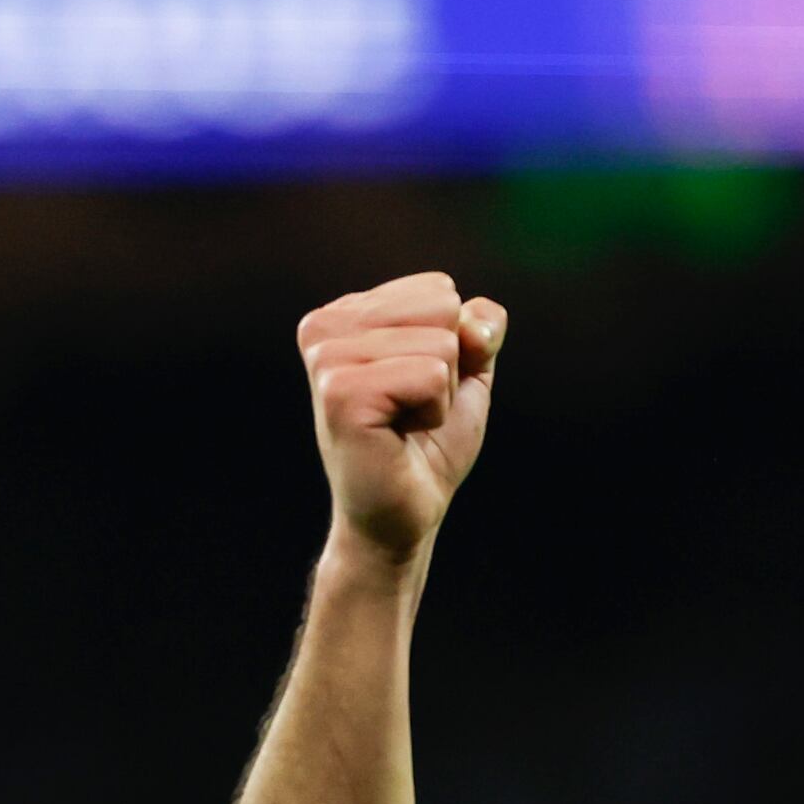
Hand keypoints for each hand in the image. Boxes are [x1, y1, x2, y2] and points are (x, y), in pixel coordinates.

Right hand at [303, 274, 502, 567]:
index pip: (438, 290)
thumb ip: (478, 329)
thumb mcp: (465, 374)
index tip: (414, 389)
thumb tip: (475, 321)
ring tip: (404, 424)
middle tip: (411, 411)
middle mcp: (325, 327)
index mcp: (345, 313)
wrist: (404, 513)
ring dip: (439, 395)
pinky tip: (399, 435)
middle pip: (441, 308)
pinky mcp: (340, 393)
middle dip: (447, 368)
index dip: (450, 346)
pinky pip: (431, 375)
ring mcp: (327, 358)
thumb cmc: (427, 444)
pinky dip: (432, 412)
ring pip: (441, 344)